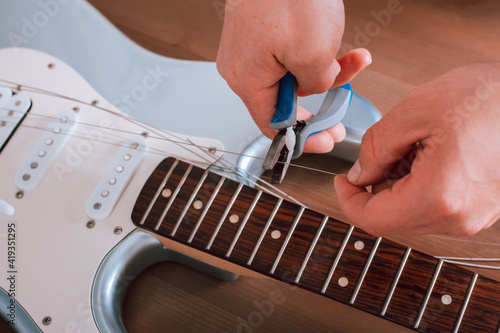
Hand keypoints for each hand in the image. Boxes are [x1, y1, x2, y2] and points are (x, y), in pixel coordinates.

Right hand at [216, 0, 370, 153]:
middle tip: (342, 112)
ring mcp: (251, 49)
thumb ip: (318, 85)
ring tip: (352, 61)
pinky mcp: (262, 34)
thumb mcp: (315, 54)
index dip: (302, 138)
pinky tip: (342, 49)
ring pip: (293, 77)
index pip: (273, 126)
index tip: (325, 140)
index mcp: (247, 80)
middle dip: (320, 103)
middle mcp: (243, 67)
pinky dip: (317, 54)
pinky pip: (290, 55)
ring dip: (325, 73)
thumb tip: (318, 87)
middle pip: (285, 101)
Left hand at [335, 62, 499, 235]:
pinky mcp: (480, 209)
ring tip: (414, 146)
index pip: (373, 220)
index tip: (342, 180)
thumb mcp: (415, 112)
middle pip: (391, 218)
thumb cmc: (490, 98)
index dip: (348, 200)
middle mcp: (458, 217)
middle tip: (383, 150)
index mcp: (439, 197)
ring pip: (411, 213)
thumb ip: (376, 148)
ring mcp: (473, 217)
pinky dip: (419, 185)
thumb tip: (359, 174)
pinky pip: (434, 207)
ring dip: (398, 185)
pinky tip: (429, 154)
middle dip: (375, 187)